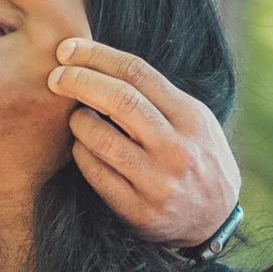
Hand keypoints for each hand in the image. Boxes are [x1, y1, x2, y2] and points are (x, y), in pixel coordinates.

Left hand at [50, 38, 241, 245]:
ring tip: (75, 118)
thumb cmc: (197, 159)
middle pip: (120, 100)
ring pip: (101, 139)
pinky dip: (81, 154)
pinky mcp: (139, 211)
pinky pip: (96, 174)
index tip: (68, 49)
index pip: (137, 73)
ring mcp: (158, 182)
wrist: (216, 221)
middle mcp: (177, 148)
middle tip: (56, 77)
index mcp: (191, 118)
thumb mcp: (195, 123)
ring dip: (78, 122)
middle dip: (79, 81)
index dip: (96, 55)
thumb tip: (100, 63)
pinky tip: (81, 147)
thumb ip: (159, 98)